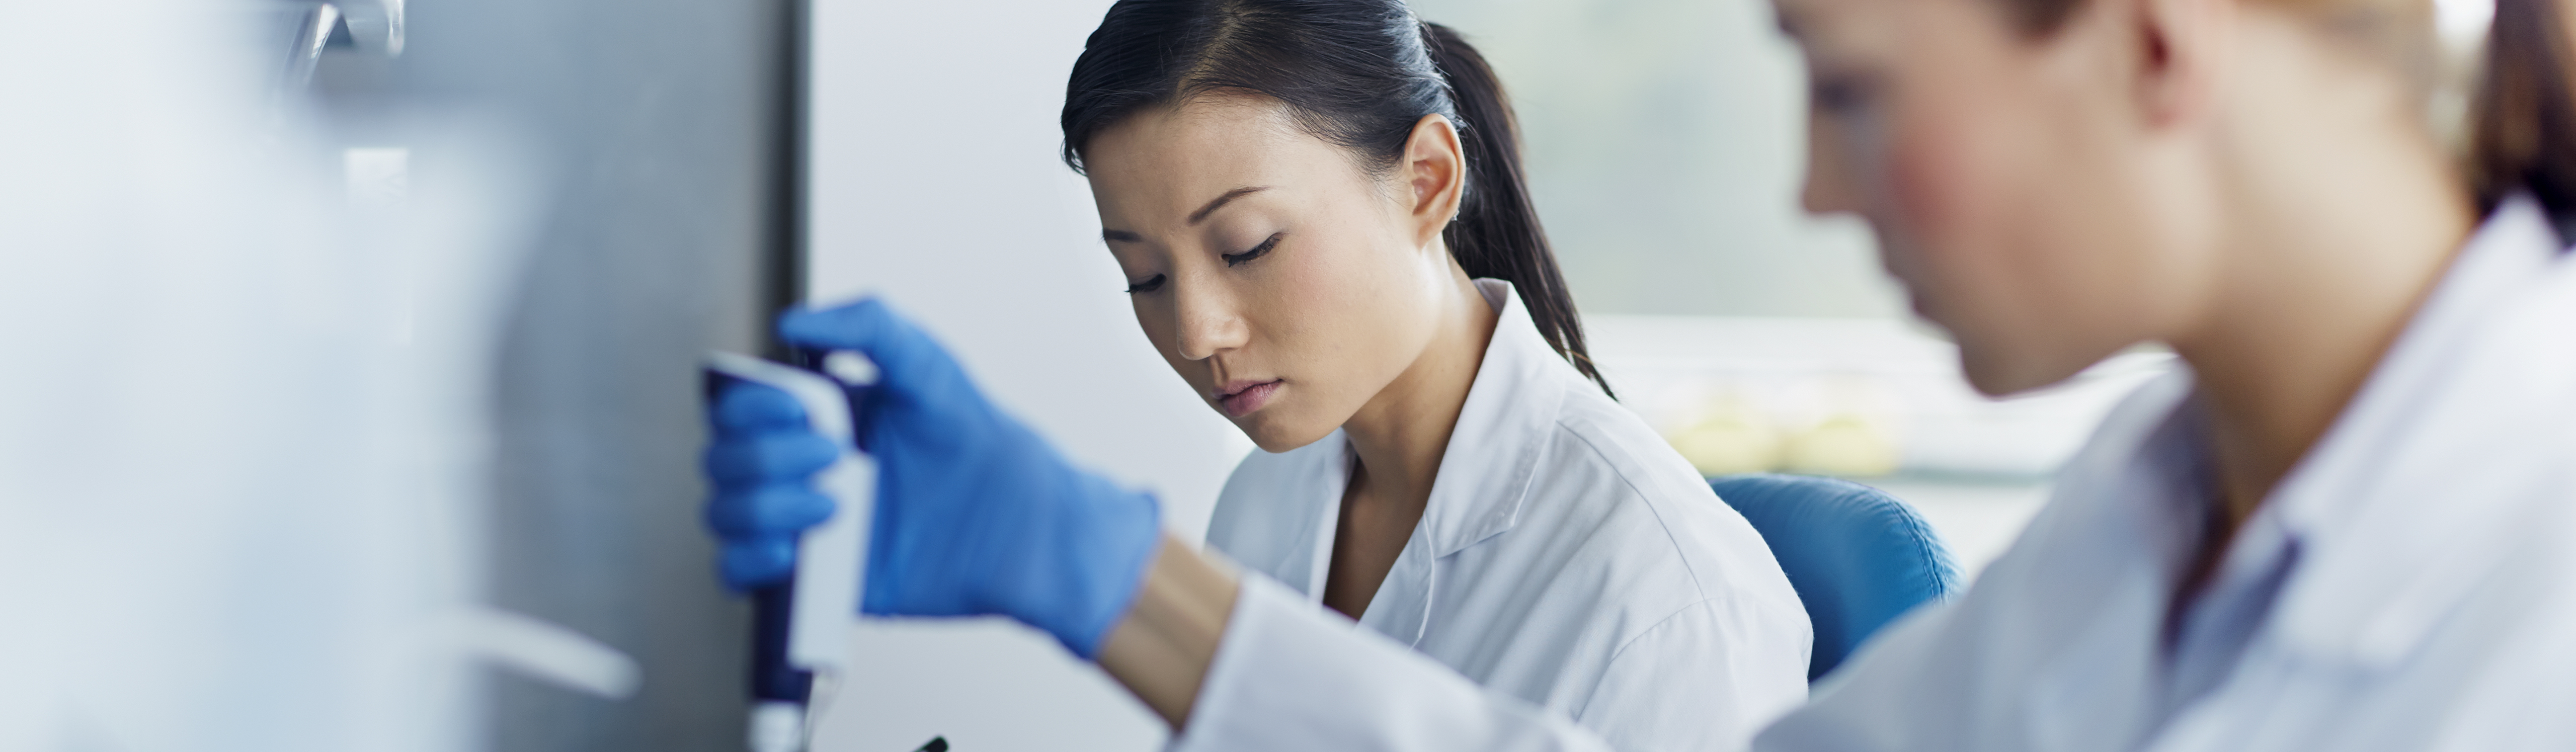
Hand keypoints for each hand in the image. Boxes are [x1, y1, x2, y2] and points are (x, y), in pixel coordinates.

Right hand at [701, 298, 1161, 657]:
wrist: (1018, 520)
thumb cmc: (976, 439)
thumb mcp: (928, 365)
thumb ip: (870, 325)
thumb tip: (792, 323)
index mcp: (812, 417)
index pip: (737, 408)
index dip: (749, 407)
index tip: (796, 409)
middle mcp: (797, 467)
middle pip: (723, 458)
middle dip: (766, 456)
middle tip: (836, 455)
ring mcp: (801, 522)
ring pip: (724, 512)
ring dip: (762, 506)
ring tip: (832, 505)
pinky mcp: (813, 576)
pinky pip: (740, 573)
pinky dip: (748, 560)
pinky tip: (791, 551)